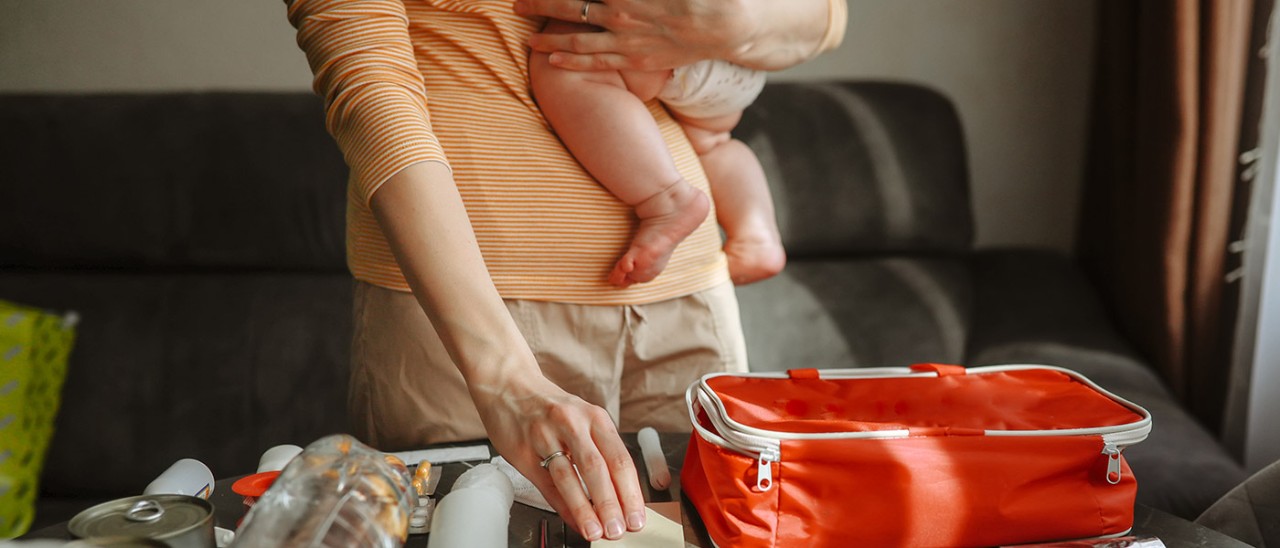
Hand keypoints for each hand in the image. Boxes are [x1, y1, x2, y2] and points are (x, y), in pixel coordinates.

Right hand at [471, 373, 646, 540]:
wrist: (508, 384)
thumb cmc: (549, 406)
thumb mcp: (582, 418)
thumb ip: (599, 451)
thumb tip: (618, 494)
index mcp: (595, 417)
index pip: (620, 459)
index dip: (630, 491)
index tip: (637, 516)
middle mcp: (573, 423)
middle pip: (598, 468)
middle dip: (611, 504)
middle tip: (620, 529)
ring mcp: (546, 436)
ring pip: (570, 477)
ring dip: (585, 509)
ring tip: (596, 531)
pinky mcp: (523, 450)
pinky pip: (546, 483)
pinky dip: (562, 505)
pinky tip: (572, 519)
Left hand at [514, 0, 755, 71]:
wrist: (724, 24)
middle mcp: (620, 12)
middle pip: (568, 7)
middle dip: (539, 4)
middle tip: (517, 3)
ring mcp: (626, 39)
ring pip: (575, 38)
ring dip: (547, 35)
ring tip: (526, 35)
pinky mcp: (635, 59)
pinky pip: (596, 61)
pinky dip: (570, 58)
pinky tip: (550, 57)